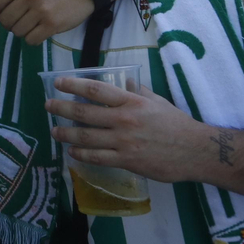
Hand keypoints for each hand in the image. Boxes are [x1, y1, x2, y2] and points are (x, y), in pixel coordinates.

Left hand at [0, 0, 91, 44]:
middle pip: (5, 20)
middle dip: (7, 23)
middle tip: (16, 21)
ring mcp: (42, 11)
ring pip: (17, 31)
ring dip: (20, 31)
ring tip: (28, 24)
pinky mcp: (52, 24)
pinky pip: (31, 40)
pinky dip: (32, 38)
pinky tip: (37, 31)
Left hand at [46, 76, 210, 183]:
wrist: (195, 151)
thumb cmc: (177, 124)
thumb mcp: (157, 101)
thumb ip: (138, 92)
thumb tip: (125, 81)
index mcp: (132, 101)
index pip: (96, 90)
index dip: (73, 85)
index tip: (58, 82)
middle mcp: (124, 120)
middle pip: (84, 113)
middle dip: (61, 108)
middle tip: (48, 105)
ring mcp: (124, 142)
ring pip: (86, 137)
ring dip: (66, 134)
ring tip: (54, 131)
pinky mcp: (127, 161)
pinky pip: (98, 158)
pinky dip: (81, 155)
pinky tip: (72, 152)